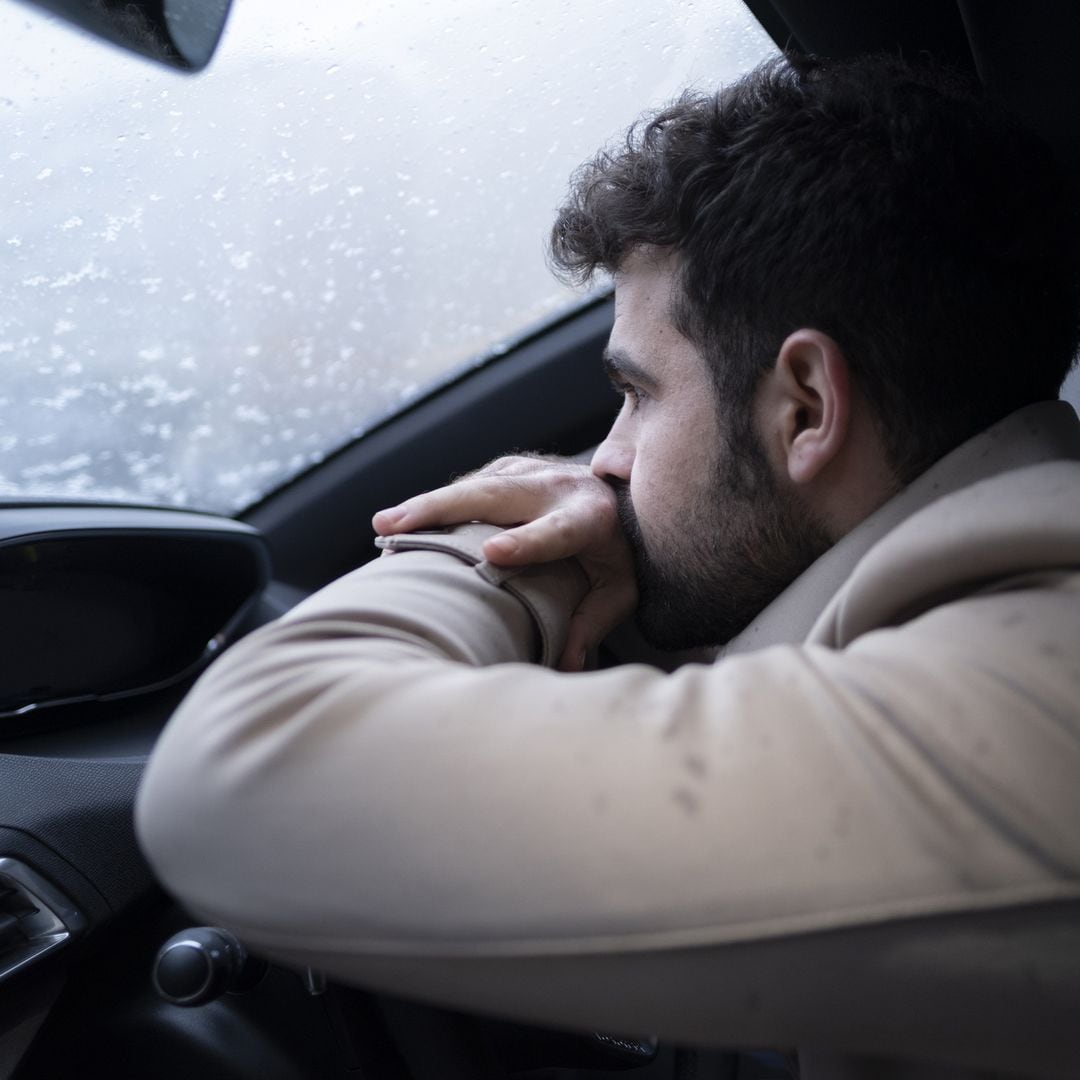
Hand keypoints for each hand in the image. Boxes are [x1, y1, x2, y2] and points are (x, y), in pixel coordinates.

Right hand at [372, 456, 636, 670]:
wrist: (628, 496)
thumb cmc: (620, 553)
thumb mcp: (620, 590)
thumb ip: (592, 622)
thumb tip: (565, 663)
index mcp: (591, 518)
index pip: (555, 532)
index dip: (525, 542)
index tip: (491, 554)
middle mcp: (558, 486)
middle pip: (495, 496)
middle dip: (442, 511)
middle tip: (395, 527)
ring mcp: (531, 471)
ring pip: (473, 486)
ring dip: (426, 504)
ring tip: (385, 524)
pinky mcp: (511, 468)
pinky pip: (469, 485)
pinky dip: (435, 503)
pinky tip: (404, 519)